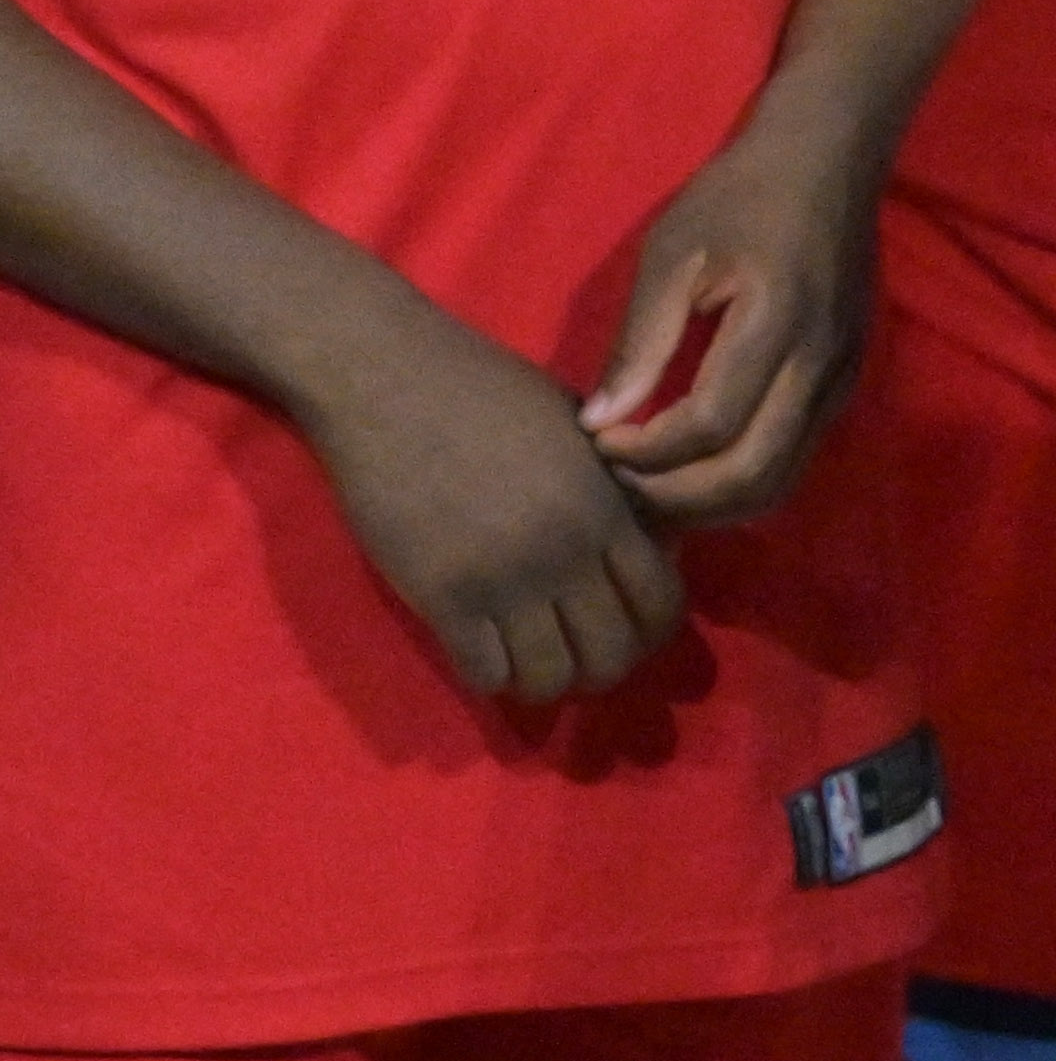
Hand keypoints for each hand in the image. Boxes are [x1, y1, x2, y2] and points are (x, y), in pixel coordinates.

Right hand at [297, 292, 685, 703]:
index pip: (661, 603)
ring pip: (549, 678)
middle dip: (604, 666)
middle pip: (612, 654)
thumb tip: (653, 544)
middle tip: (579, 653)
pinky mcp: (441, 597)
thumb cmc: (487, 392)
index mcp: (607, 506)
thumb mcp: (582, 430)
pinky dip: (492, 676)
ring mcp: (504, 579)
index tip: (630, 626)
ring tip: (532, 659)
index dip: (652, 628)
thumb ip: (617, 490)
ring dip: (546, 680)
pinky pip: (485, 673)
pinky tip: (485, 651)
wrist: (390, 381)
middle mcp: (567, 551)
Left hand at [581, 116, 877, 530]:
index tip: (599, 439)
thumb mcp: (673, 253)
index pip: (709, 424)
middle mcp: (818, 362)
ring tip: (654, 485)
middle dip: (676, 497)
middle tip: (620, 483)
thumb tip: (599, 420)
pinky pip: (795, 456)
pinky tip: (697, 463)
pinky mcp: (845, 382)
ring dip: (712, 502)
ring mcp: (841, 378)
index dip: (646, 451)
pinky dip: (743, 479)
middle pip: (752, 475)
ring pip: (781, 480)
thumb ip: (641, 340)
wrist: (828, 161)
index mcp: (775, 321)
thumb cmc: (739, 197)